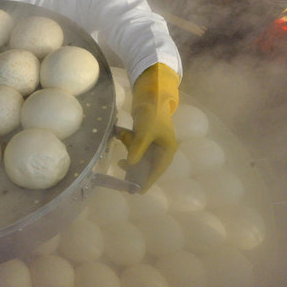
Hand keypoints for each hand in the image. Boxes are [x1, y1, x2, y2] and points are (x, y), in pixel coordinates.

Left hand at [118, 63, 179, 191]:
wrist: (150, 95)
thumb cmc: (152, 113)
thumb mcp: (145, 132)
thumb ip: (138, 148)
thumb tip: (130, 164)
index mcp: (167, 150)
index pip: (157, 170)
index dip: (147, 180)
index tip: (138, 191)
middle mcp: (160, 149)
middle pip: (147, 166)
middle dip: (135, 171)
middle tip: (125, 183)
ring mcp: (152, 144)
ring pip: (139, 158)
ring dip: (129, 158)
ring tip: (119, 162)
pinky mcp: (143, 138)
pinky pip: (134, 148)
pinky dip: (128, 145)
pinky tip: (121, 137)